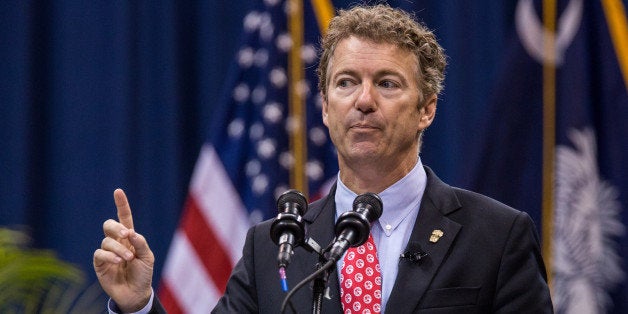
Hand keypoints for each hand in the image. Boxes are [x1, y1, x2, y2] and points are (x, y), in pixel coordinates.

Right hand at [93, 189, 154, 311]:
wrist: (136, 293)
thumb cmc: (143, 273)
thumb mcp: (147, 257)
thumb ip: (140, 243)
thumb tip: (130, 232)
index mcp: (130, 237)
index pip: (124, 217)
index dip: (121, 204)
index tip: (118, 191)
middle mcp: (117, 242)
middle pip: (109, 225)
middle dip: (116, 227)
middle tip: (126, 235)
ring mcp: (107, 252)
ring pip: (107, 241)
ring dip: (119, 249)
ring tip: (128, 259)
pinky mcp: (100, 263)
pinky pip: (100, 253)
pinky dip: (110, 256)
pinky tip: (118, 262)